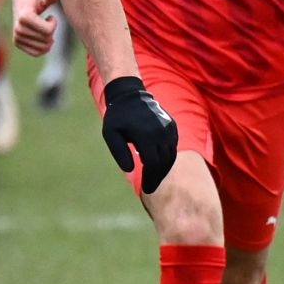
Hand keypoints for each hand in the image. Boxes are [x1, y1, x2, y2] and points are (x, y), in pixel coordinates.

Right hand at [11, 0, 58, 56]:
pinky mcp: (17, 43)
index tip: (51, 16)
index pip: (48, 31)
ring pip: (43, 48)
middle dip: (51, 32)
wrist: (22, 2)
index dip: (54, 24)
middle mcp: (18, 28)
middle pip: (46, 40)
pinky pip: (36, 53)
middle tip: (48, 22)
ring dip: (49, 39)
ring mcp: (16, 37)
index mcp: (24, 17)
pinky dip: (44, 48)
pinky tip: (43, 37)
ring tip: (45, 28)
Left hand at [100, 76, 178, 193]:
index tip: (146, 189)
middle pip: (164, 162)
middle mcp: (160, 132)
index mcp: (146, 135)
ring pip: (171, 155)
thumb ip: (119, 152)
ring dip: (164, 169)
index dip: (150, 179)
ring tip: (154, 177)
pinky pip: (173, 146)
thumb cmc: (117, 117)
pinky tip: (158, 163)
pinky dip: (168, 157)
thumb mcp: (110, 134)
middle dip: (158, 177)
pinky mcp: (172, 126)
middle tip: (150, 187)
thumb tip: (130, 170)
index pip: (153, 164)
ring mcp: (168, 128)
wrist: (130, 95)